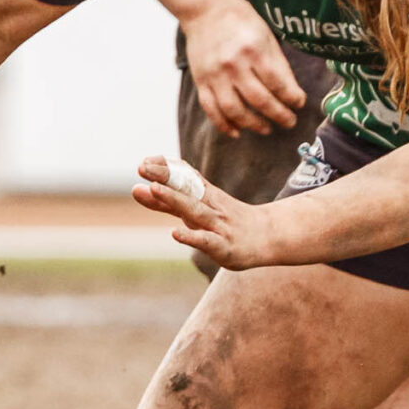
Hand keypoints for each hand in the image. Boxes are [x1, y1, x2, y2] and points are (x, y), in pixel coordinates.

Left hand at [129, 155, 279, 271]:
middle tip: (142, 167)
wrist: (269, 236)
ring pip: (195, 210)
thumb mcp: (199, 207)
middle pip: (185, 190)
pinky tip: (175, 233)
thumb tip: (139, 188)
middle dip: (164, 178)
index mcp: (204, 195)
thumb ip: (169, 201)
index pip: (182, 179)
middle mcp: (210, 206)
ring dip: (174, 198)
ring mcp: (218, 225)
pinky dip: (191, 237)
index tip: (144, 161)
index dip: (163, 170)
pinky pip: (206, 241)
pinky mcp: (224, 246)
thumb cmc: (227, 221)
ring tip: (154, 188)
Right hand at [180, 0, 305, 137]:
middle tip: (290, 122)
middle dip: (279, 115)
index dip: (292, 97)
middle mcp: (234, 65)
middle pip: (259, 100)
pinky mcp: (201, 82)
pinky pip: (212, 110)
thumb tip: (290, 92)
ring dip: (254, 124)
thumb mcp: (266, 35)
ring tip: (267, 129)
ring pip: (235, 110)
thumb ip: (276, 63)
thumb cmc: (241, 21)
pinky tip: (237, 132)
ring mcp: (215, 76)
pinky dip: (224, 125)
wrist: (206, 10)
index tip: (300, 104)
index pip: (278, 82)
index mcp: (254, 50)